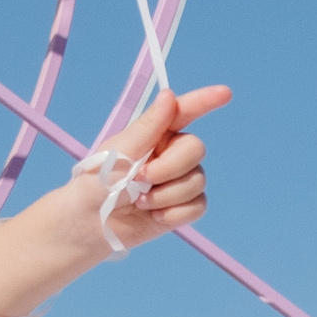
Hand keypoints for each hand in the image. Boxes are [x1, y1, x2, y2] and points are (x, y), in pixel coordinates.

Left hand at [78, 79, 228, 248]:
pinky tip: (155, 215)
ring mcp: (179, 180)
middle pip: (196, 149)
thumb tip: (169, 95)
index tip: (225, 93)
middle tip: (141, 178)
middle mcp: (171, 153)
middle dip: (170, 167)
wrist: (91, 223)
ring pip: (198, 181)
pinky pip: (198, 205)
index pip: (184, 111)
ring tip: (141, 201)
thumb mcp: (120, 151)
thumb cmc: (98, 182)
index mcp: (156, 133)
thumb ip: (148, 126)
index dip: (205, 101)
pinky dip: (175, 213)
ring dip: (166, 195)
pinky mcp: (183, 206)